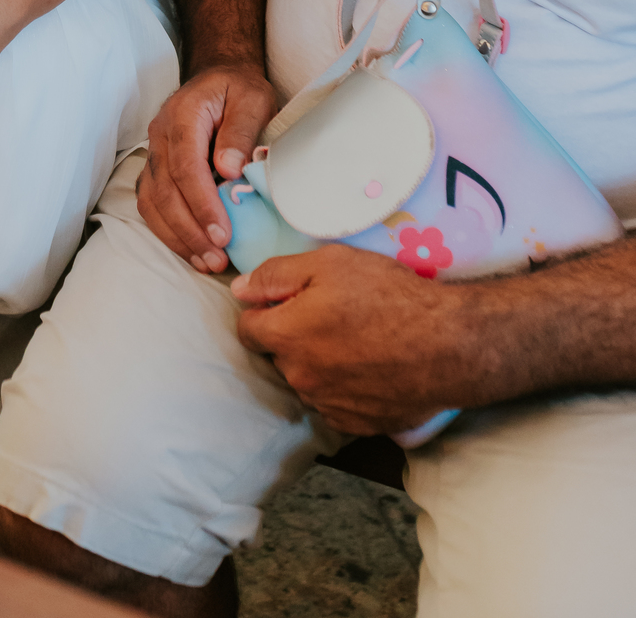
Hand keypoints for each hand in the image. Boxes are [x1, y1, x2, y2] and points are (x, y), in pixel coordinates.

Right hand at [136, 63, 276, 273]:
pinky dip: (168, 230)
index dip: (202, 204)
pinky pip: (151, 203)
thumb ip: (241, 131)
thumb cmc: (239, 89)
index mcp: (183, 115)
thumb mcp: (253, 99)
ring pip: (152, 201)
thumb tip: (229, 170)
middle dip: (190, 230)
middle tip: (218, 258)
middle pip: (164, 190)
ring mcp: (154, 153)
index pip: (186, 166)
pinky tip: (192, 249)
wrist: (219, 78)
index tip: (223, 234)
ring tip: (207, 262)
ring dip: (177, 236)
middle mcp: (160, 135)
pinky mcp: (155, 168)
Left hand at [233, 245, 465, 434]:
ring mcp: (328, 405)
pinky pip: (334, 403)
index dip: (264, 311)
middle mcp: (300, 377)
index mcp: (287, 336)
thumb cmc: (388, 295)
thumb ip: (276, 275)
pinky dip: (343, 388)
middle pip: (279, 355)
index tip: (289, 301)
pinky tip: (369, 367)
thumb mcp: (329, 263)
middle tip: (331, 316)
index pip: (247, 329)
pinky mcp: (355, 425)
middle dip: (294, 336)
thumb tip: (240, 290)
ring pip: (307, 380)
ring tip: (356, 341)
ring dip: (319, 364)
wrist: (447, 345)